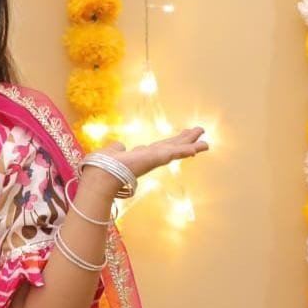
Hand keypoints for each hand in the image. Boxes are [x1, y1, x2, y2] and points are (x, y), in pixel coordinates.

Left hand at [87, 127, 208, 182]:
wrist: (101, 176)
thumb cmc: (103, 166)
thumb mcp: (112, 152)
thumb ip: (116, 149)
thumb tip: (119, 147)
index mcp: (140, 157)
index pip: (158, 148)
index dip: (169, 144)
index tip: (179, 141)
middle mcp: (149, 158)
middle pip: (171, 146)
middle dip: (185, 140)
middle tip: (199, 131)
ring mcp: (154, 159)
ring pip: (177, 149)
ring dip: (192, 144)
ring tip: (206, 141)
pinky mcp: (157, 158)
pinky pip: (176, 152)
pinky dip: (188, 149)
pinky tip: (201, 146)